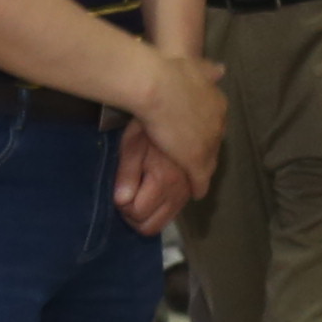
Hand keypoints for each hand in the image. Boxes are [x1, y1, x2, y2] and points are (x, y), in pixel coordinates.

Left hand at [112, 117, 203, 231]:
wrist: (178, 96)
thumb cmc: (149, 118)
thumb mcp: (131, 145)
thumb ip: (126, 175)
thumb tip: (121, 201)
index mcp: (164, 182)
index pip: (138, 214)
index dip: (123, 207)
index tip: (119, 193)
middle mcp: (182, 189)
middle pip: (155, 224)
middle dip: (137, 217)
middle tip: (128, 196)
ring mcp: (193, 183)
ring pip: (170, 215)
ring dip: (154, 210)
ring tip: (144, 188)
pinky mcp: (202, 175)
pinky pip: (186, 199)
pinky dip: (171, 199)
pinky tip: (163, 180)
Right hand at [133, 50, 230, 192]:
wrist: (157, 86)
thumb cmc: (169, 72)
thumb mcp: (195, 66)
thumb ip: (209, 71)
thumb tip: (222, 69)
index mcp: (217, 104)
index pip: (215, 124)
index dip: (204, 131)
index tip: (196, 135)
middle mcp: (218, 125)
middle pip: (214, 143)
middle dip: (206, 150)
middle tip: (195, 156)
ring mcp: (208, 145)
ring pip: (209, 162)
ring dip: (203, 170)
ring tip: (197, 179)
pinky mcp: (196, 161)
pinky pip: (201, 179)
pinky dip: (199, 186)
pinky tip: (196, 193)